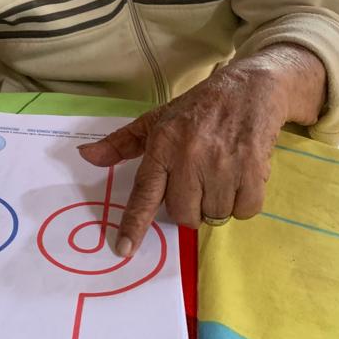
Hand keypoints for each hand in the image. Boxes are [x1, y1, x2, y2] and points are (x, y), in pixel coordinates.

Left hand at [79, 46, 325, 255]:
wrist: (249, 88)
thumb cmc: (198, 108)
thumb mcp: (155, 120)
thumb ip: (121, 143)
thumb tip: (86, 156)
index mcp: (163, 145)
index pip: (144, 192)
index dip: (134, 224)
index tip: (123, 249)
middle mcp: (190, 157)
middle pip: (183, 214)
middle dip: (189, 206)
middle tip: (197, 181)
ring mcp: (223, 165)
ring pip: (214, 215)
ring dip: (217, 203)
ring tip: (220, 174)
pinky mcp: (253, 171)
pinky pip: (243, 211)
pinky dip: (242, 202)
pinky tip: (240, 177)